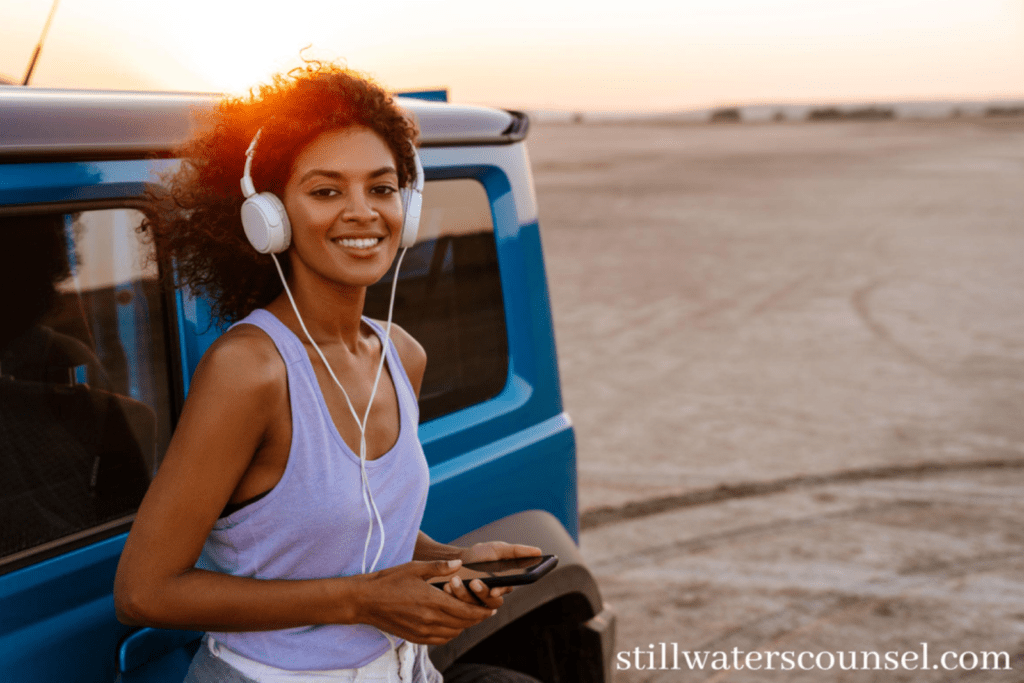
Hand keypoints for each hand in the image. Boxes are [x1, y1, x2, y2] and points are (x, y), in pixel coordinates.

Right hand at [357, 559, 494, 644]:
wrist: (365, 601)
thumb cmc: (389, 580)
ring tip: (468, 615)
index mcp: (433, 601)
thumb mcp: (415, 567)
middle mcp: (430, 619)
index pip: (466, 610)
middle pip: (463, 623)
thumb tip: (459, 564)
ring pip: (453, 633)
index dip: (481, 610)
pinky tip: (450, 623)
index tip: (490, 608)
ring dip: (463, 625)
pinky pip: (440, 639)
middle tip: (484, 611)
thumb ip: (439, 567)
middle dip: (476, 618)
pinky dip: (450, 633)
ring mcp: (422, 631)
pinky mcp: (415, 637)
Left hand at [443, 541, 542, 609]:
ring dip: (464, 594)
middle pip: (492, 602)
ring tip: (454, 582)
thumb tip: (539, 551)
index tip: (495, 589)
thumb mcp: (498, 549)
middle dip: (481, 592)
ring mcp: (477, 603)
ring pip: (475, 607)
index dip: (501, 591)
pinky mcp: (462, 608)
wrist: (454, 560)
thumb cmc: (479, 555)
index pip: (506, 590)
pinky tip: (447, 586)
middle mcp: (492, 596)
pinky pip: (460, 609)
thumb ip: (517, 551)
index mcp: (504, 584)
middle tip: (472, 582)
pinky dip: (453, 597)